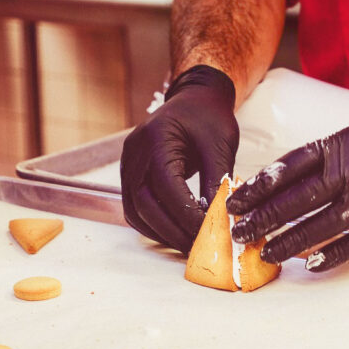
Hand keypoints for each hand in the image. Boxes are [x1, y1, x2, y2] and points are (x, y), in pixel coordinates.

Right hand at [120, 65, 238, 253]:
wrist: (192, 100)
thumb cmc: (208, 117)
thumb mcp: (220, 144)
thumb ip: (218, 180)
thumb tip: (220, 219)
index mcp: (156, 139)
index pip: (166, 186)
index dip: (186, 214)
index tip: (208, 232)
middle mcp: (135, 154)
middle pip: (145, 204)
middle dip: (173, 231)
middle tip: (199, 248)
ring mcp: (128, 165)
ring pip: (135, 211)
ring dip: (161, 233)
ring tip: (188, 246)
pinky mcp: (131, 176)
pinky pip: (135, 209)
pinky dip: (153, 226)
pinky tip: (175, 234)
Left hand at [226, 120, 348, 271]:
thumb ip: (319, 168)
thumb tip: (272, 197)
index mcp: (342, 142)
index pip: (292, 165)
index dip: (261, 186)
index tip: (235, 203)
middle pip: (306, 193)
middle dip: (269, 215)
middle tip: (242, 232)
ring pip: (332, 218)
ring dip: (296, 238)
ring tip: (269, 252)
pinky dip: (337, 252)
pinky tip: (312, 263)